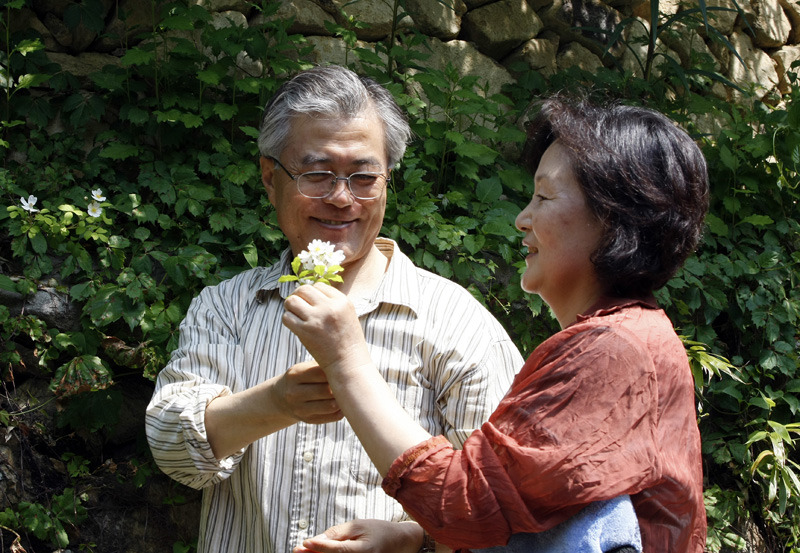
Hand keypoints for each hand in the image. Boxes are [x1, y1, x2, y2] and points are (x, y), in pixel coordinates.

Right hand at [272, 360, 342, 424]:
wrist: (281, 398)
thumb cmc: (301, 378)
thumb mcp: (304, 367)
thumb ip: (321, 365)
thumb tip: (347, 364)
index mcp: (295, 375)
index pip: (320, 373)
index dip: (335, 372)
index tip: (344, 370)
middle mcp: (294, 393)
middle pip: (326, 391)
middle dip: (340, 387)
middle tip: (350, 383)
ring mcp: (300, 409)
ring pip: (330, 406)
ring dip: (342, 400)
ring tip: (348, 394)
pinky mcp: (308, 420)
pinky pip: (332, 417)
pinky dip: (341, 410)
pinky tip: (343, 404)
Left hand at [283, 283, 372, 375]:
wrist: (348, 363)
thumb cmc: (348, 340)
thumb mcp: (348, 314)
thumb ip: (333, 302)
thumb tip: (312, 292)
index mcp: (342, 301)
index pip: (319, 285)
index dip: (313, 293)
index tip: (312, 303)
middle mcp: (329, 307)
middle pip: (304, 289)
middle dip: (298, 295)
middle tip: (299, 305)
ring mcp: (316, 319)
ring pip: (292, 300)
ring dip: (290, 306)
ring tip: (295, 314)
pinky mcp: (305, 331)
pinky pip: (287, 317)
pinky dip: (288, 319)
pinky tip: (294, 325)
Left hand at [294, 519, 422, 552]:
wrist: (400, 543)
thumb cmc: (378, 530)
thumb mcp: (358, 525)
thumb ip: (337, 533)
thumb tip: (315, 540)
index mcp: (364, 551)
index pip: (337, 551)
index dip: (319, 547)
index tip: (304, 542)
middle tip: (297, 551)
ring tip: (304, 552)